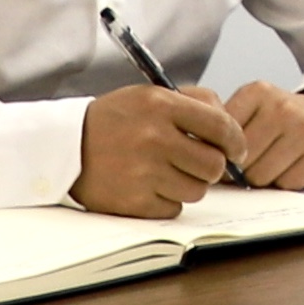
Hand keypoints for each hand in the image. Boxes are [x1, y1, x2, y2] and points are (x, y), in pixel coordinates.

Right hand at [72, 85, 238, 216]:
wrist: (66, 146)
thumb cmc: (115, 120)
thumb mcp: (151, 96)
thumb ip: (195, 103)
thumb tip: (232, 130)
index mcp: (161, 105)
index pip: (222, 126)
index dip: (236, 142)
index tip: (236, 150)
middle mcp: (154, 137)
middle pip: (213, 165)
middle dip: (212, 166)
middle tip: (200, 163)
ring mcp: (143, 172)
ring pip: (197, 190)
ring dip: (190, 184)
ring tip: (170, 173)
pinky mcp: (133, 201)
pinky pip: (174, 209)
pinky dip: (168, 201)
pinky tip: (152, 186)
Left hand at [217, 82, 303, 188]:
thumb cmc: (277, 121)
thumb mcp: (248, 110)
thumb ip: (221, 128)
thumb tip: (198, 155)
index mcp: (258, 93)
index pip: (223, 137)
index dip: (222, 154)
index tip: (229, 155)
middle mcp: (284, 107)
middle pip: (242, 162)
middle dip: (242, 170)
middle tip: (254, 162)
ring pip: (262, 177)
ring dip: (263, 178)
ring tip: (274, 162)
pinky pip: (288, 184)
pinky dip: (286, 182)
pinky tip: (293, 166)